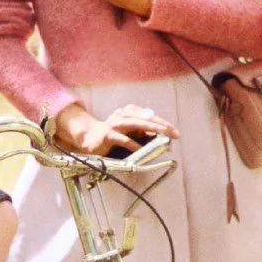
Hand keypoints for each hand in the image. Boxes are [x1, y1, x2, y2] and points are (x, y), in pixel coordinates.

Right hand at [52, 100, 177, 155]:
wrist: (88, 137)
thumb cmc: (111, 134)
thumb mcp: (128, 131)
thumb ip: (142, 131)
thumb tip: (160, 136)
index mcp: (128, 112)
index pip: (148, 115)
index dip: (162, 122)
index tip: (173, 131)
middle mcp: (122, 115)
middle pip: (144, 117)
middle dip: (160, 124)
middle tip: (172, 132)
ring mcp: (114, 124)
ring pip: (135, 124)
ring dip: (150, 128)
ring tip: (163, 134)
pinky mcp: (107, 135)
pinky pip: (123, 139)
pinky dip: (133, 144)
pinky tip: (141, 149)